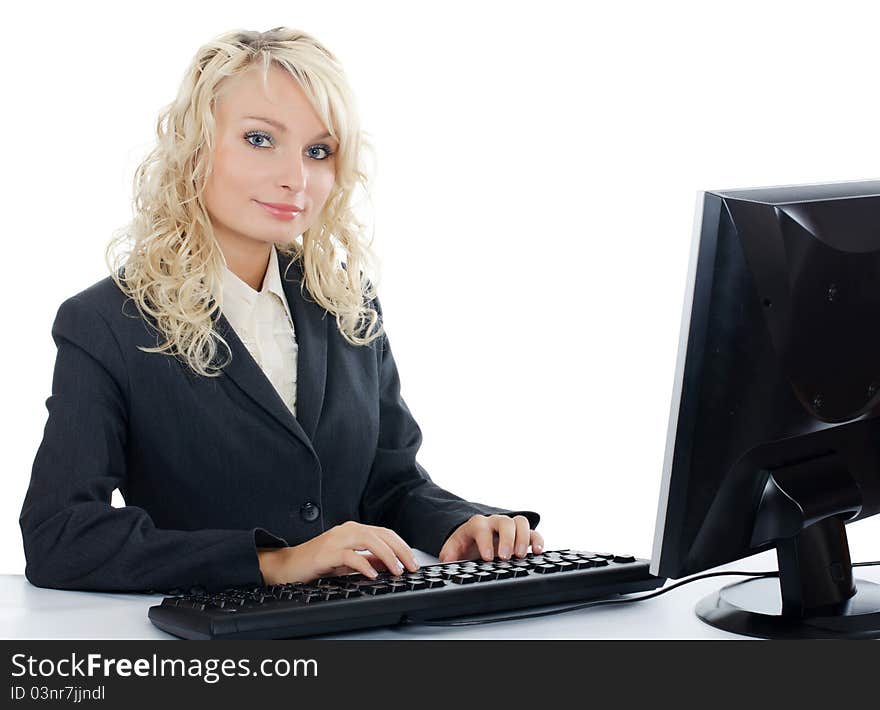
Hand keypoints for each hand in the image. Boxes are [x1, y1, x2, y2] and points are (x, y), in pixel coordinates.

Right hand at [257, 521, 419, 584]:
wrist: (289, 565)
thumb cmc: (318, 562)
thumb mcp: (349, 560)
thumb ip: (368, 558)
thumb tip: (390, 563)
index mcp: (354, 529)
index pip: (385, 533)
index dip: (402, 546)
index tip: (413, 561)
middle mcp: (347, 530)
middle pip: (381, 535)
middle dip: (400, 551)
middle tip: (411, 567)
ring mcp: (336, 539)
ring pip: (369, 541)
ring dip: (387, 556)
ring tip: (397, 570)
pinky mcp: (326, 552)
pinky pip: (350, 556)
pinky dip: (364, 564)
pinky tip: (373, 574)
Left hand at [438, 514, 543, 562]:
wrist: (474, 541)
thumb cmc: (465, 546)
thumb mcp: (452, 550)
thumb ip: (449, 555)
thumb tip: (447, 561)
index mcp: (476, 525)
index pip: (481, 528)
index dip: (485, 542)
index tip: (488, 558)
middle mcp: (494, 522)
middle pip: (504, 522)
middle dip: (506, 539)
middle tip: (506, 557)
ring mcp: (509, 527)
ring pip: (520, 522)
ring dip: (523, 538)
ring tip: (520, 556)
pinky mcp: (521, 535)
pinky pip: (533, 532)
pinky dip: (538, 540)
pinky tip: (538, 552)